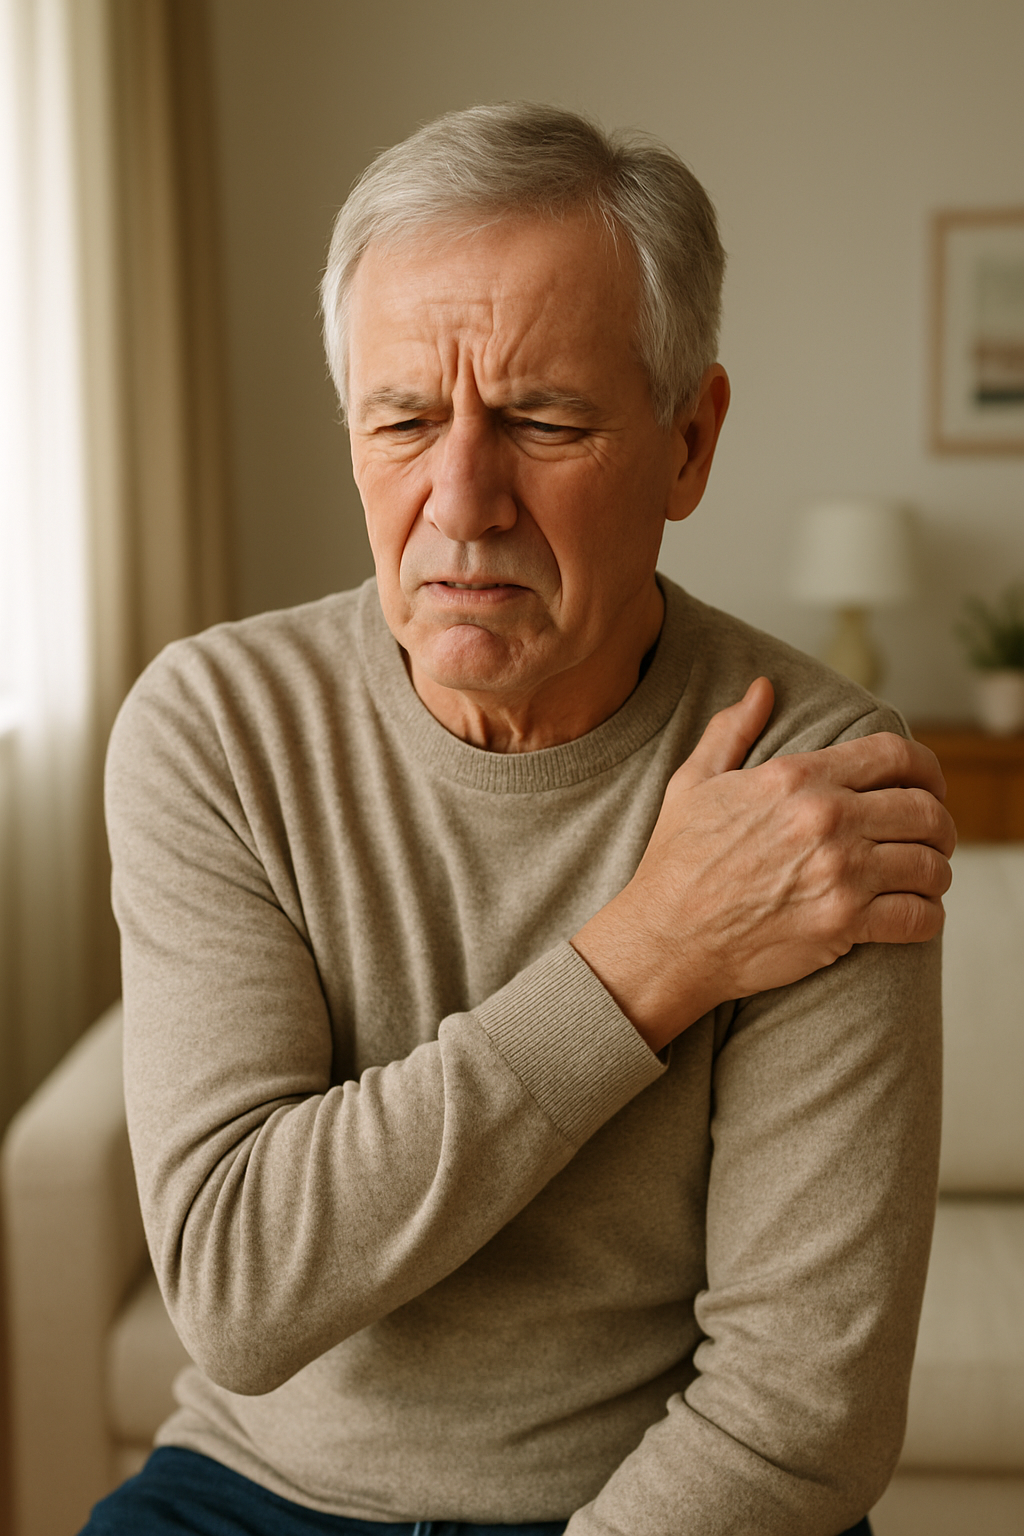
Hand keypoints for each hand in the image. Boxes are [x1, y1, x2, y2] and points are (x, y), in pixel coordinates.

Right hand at [571, 677, 955, 1051]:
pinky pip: (918, 916)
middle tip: (933, 838)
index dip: (926, 768)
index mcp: (797, 779)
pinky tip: (917, 914)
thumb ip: (732, 730)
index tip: (929, 785)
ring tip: (926, 878)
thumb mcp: (694, 782)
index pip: (894, 755)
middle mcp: (826, 820)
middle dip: (939, 824)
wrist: (665, 938)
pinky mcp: (843, 924)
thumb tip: (762, 688)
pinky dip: (928, 916)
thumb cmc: (676, 863)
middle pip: (924, 810)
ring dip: (936, 872)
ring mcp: (839, 874)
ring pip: (929, 864)